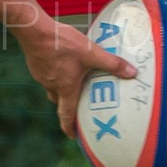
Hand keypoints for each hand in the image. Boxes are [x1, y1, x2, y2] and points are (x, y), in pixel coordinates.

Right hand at [14, 15, 137, 138]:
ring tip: (70, 79)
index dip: (69, 127)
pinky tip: (60, 61)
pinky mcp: (35, 64)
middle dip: (67, 105)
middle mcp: (52, 85)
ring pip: (52, 87)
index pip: (66, 114)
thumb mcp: (91, 52)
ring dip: (61, 87)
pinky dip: (54, 73)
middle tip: (75, 105)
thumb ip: (112, 63)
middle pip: (59, 101)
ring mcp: (41, 75)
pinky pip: (46, 74)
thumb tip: (132, 73)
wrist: (34, 30)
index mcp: (65, 87)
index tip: (72, 135)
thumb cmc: (61, 43)